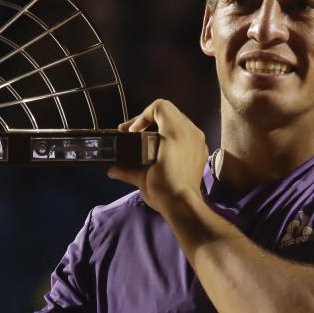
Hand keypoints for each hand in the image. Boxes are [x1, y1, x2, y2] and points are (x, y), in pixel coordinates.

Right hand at [107, 99, 208, 217]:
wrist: (183, 205)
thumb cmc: (162, 188)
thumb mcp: (140, 176)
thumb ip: (126, 168)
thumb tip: (112, 169)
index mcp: (176, 131)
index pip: (159, 107)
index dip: (142, 116)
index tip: (132, 132)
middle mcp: (190, 132)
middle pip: (168, 113)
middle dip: (149, 121)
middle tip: (133, 134)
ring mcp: (198, 141)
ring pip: (178, 122)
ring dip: (161, 128)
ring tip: (148, 141)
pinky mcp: (201, 152)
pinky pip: (186, 135)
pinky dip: (172, 138)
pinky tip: (162, 151)